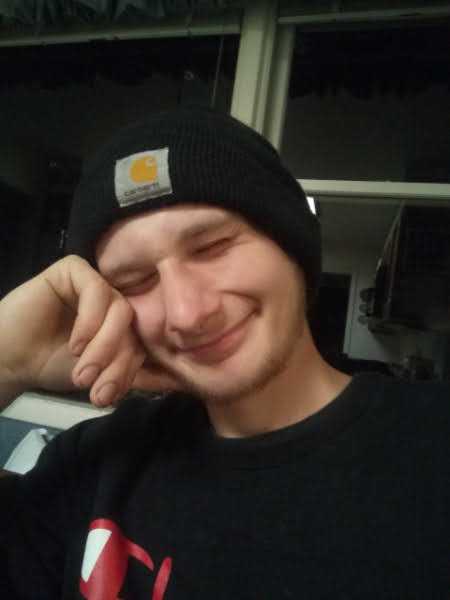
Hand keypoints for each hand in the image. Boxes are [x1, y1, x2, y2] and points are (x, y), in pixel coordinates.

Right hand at [0, 255, 178, 407]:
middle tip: (94, 389)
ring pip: (121, 309)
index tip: (108, 396)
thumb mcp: (99, 377)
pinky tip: (74, 344)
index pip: (143, 342)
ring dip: (104, 346)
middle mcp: (114, 302)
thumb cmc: (50, 366)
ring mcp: (95, 285)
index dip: (130, 370)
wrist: (8, 360)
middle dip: (117, 362)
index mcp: (123, 324)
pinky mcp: (74, 271)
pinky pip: (97, 290)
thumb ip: (132, 374)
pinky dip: (90, 321)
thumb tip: (179, 382)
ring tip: (80, 370)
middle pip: (135, 326)